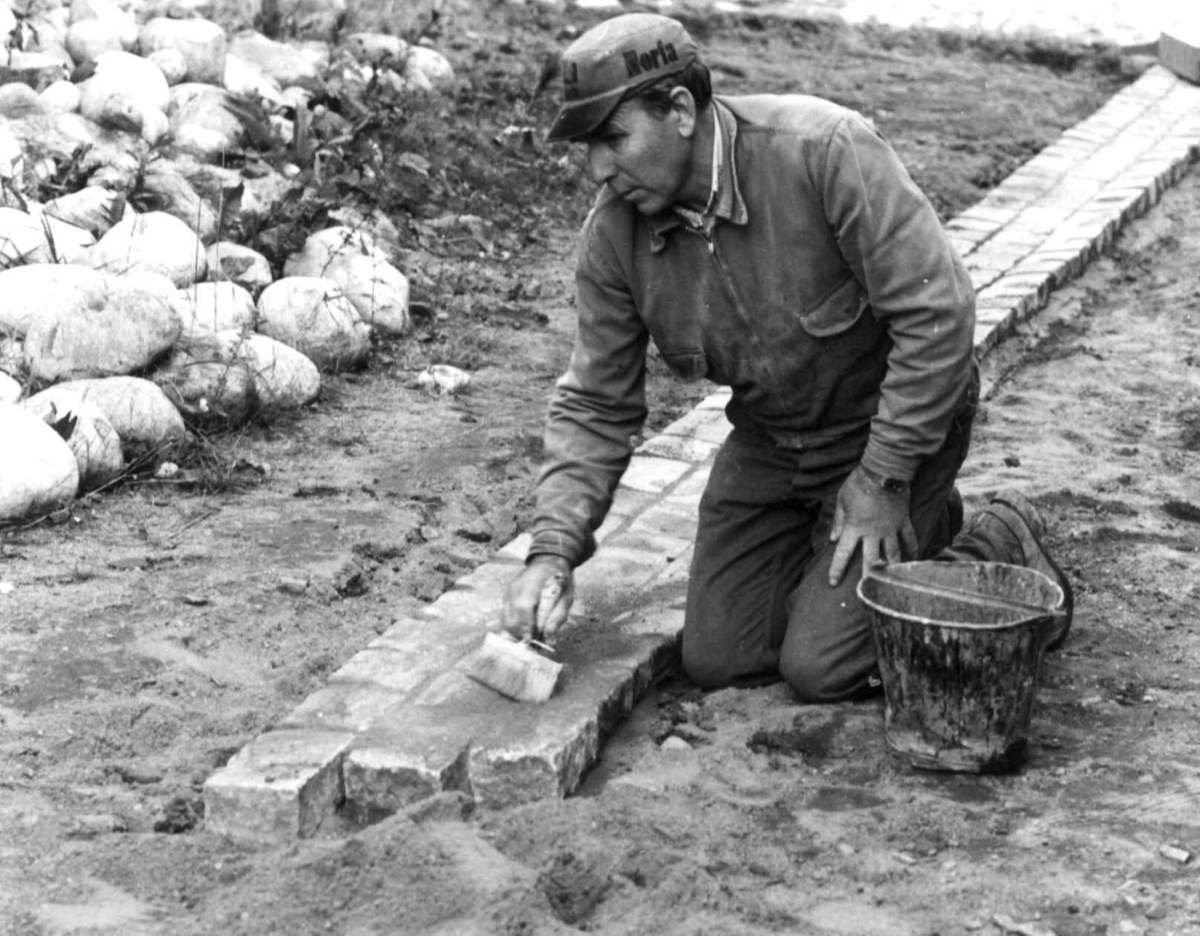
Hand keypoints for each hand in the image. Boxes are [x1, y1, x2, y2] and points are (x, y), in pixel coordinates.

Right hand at [501, 555, 573, 643]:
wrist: (548, 561)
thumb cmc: (559, 579)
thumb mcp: (567, 596)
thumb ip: (558, 616)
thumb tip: (548, 636)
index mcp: (533, 582)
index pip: (524, 606)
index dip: (526, 626)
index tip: (531, 641)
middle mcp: (516, 587)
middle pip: (511, 617)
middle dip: (520, 633)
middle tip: (534, 643)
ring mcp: (509, 592)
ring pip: (506, 619)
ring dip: (516, 632)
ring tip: (531, 636)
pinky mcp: (506, 597)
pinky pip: (506, 616)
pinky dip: (514, 625)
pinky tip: (526, 628)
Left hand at [828, 465, 917, 586]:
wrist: (884, 471)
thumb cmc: (859, 483)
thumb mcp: (842, 500)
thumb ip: (838, 521)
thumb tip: (832, 538)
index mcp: (853, 528)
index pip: (843, 553)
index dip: (837, 569)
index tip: (833, 583)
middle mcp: (872, 533)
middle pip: (870, 560)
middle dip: (868, 577)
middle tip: (867, 592)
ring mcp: (890, 528)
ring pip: (892, 553)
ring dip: (892, 568)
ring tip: (892, 582)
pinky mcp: (903, 521)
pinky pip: (909, 538)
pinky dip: (913, 548)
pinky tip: (914, 559)